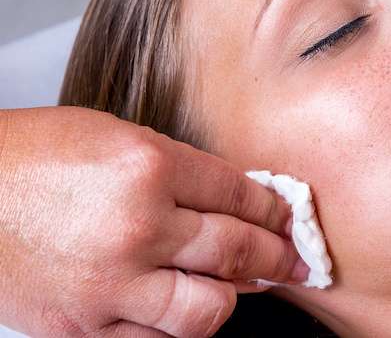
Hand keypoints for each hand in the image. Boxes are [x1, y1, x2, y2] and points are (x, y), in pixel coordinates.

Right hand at [0, 107, 306, 336]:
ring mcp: (111, 284)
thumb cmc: (30, 158)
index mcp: (148, 167)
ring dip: (234, 297)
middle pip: (237, 250)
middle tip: (296, 260)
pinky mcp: (83, 327)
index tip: (288, 217)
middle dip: (279, 257)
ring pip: (209, 309)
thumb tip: (234, 201)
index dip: (275, 208)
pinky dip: (178, 323)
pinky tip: (181, 303)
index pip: (241, 194)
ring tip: (240, 285)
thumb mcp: (116, 137)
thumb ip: (179, 171)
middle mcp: (138, 227)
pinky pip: (157, 337)